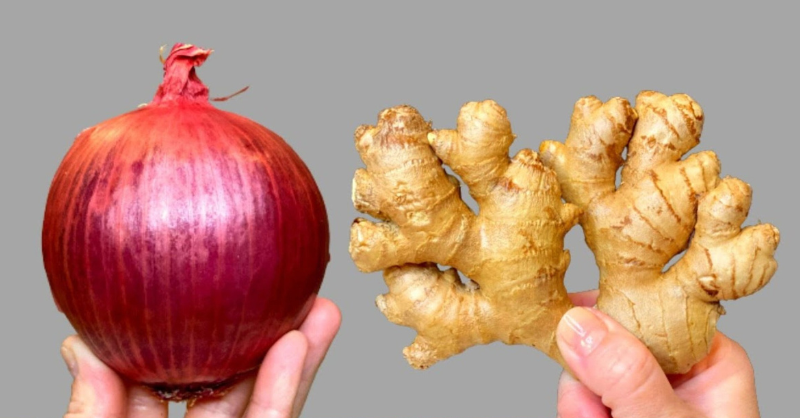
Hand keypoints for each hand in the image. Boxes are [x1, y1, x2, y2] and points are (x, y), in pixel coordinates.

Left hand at [60, 297, 340, 417]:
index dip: (186, 326)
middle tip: (281, 277)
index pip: (166, 371)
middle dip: (260, 327)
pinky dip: (287, 386)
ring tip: (318, 301)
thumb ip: (91, 410)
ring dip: (297, 348)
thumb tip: (77, 345)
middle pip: (230, 376)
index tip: (204, 281)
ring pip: (266, 396)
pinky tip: (300, 343)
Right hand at [555, 290, 759, 417]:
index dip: (607, 314)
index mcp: (707, 360)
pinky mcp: (614, 415)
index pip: (648, 308)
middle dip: (591, 381)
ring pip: (584, 375)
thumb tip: (578, 323)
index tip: (571, 326)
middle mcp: (674, 373)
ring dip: (581, 409)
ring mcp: (642, 397)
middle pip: (605, 342)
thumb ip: (626, 377)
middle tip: (600, 414)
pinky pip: (577, 403)